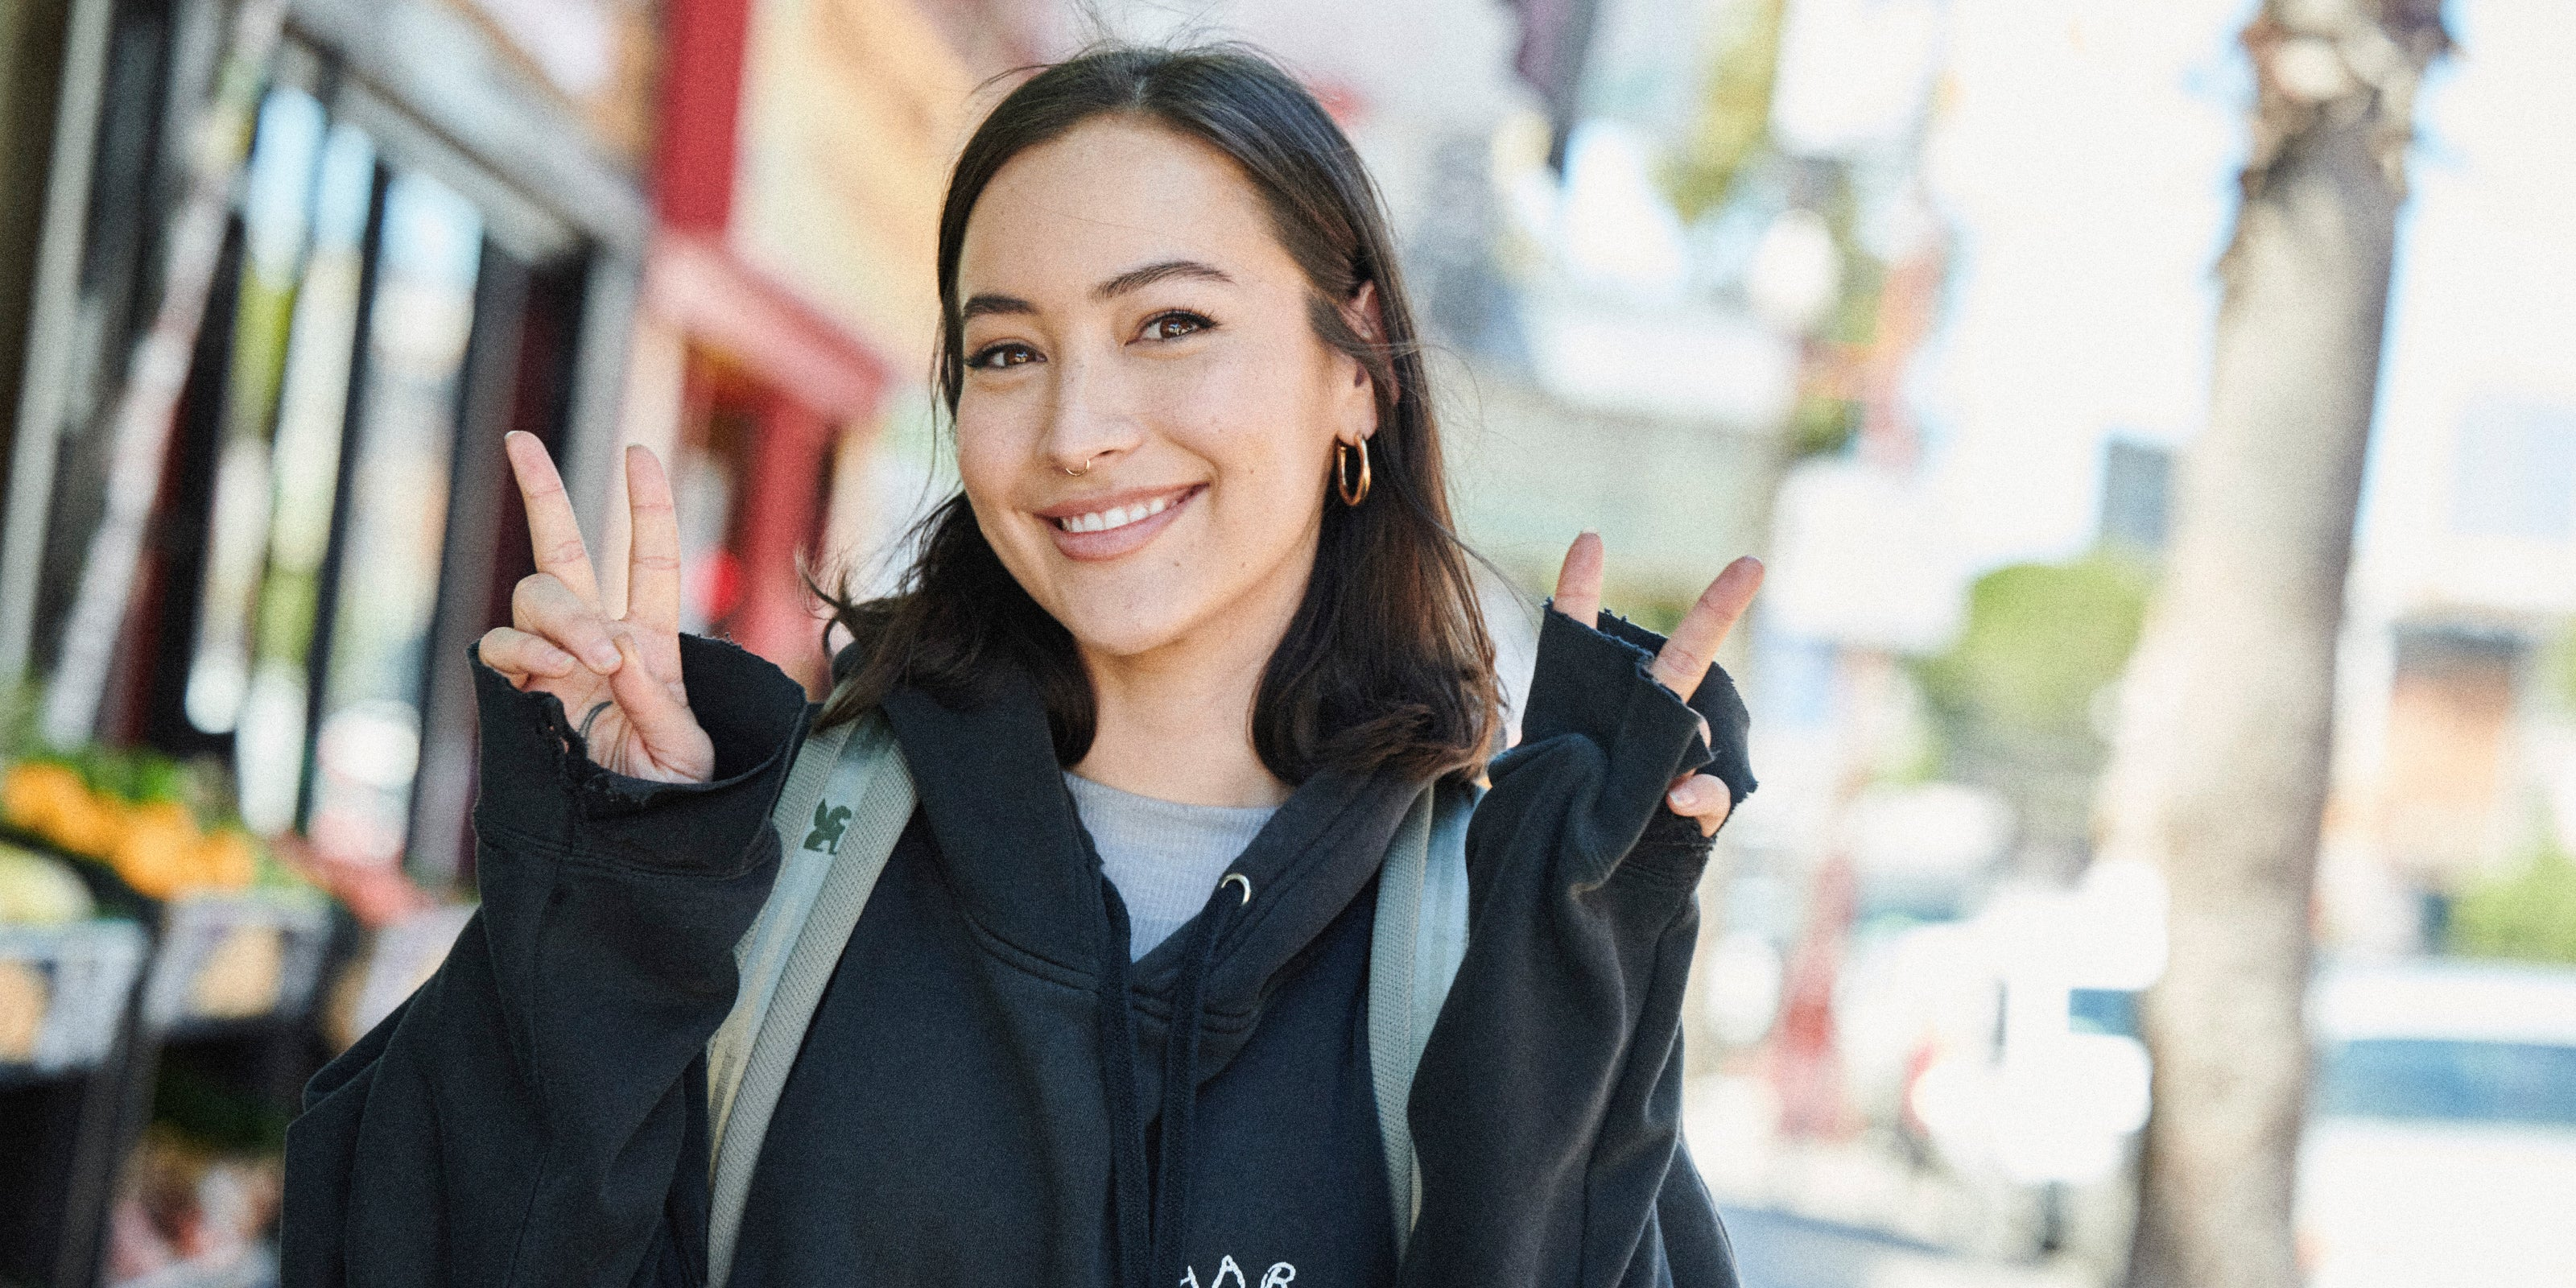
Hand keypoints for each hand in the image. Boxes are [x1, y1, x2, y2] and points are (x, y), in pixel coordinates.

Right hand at [477, 433, 712, 783]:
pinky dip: (523, 649)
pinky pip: (501, 646)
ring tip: (596, 660)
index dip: (646, 505)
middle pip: (562, 549)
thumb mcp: (687, 755)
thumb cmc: (671, 797)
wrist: (632, 846)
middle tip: (522, 445)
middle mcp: (597, 639)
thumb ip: (656, 703)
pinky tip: (550, 671)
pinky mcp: (518, 692)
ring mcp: (552, 662)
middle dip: (540, 490)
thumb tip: (619, 650)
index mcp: (652, 642)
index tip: (638, 452)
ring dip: (565, 617)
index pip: (648, 559)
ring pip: (536, 595)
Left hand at [1552, 532, 1761, 836]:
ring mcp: (1676, 766)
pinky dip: (1697, 798)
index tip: (1588, 540)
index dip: (1581, 593)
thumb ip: (1538, 762)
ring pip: (1698, 728)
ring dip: (1689, 744)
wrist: (1580, 901)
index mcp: (1593, 712)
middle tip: (1751, 565)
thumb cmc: (1556, 836)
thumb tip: (1546, 744)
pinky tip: (1678, 802)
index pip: (1581, 644)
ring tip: (1668, 786)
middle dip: (1718, 610)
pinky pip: (1709, 797)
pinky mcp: (1696, 812)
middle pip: (1682, 660)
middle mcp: (1642, 728)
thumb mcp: (1531, 789)